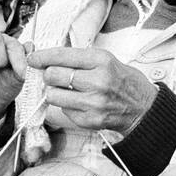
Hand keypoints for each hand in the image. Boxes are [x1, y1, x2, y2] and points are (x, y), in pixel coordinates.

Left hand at [26, 46, 157, 133]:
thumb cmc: (123, 82)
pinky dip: (67, 106)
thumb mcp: (106, 60)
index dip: (42, 57)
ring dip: (55, 92)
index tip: (32, 58)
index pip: (62, 56)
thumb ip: (79, 59)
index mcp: (101, 61)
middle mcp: (97, 81)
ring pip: (53, 95)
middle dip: (49, 75)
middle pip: (52, 75)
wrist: (143, 108)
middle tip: (55, 76)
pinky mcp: (89, 120)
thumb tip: (48, 59)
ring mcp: (93, 102)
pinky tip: (80, 103)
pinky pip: (63, 110)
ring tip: (68, 91)